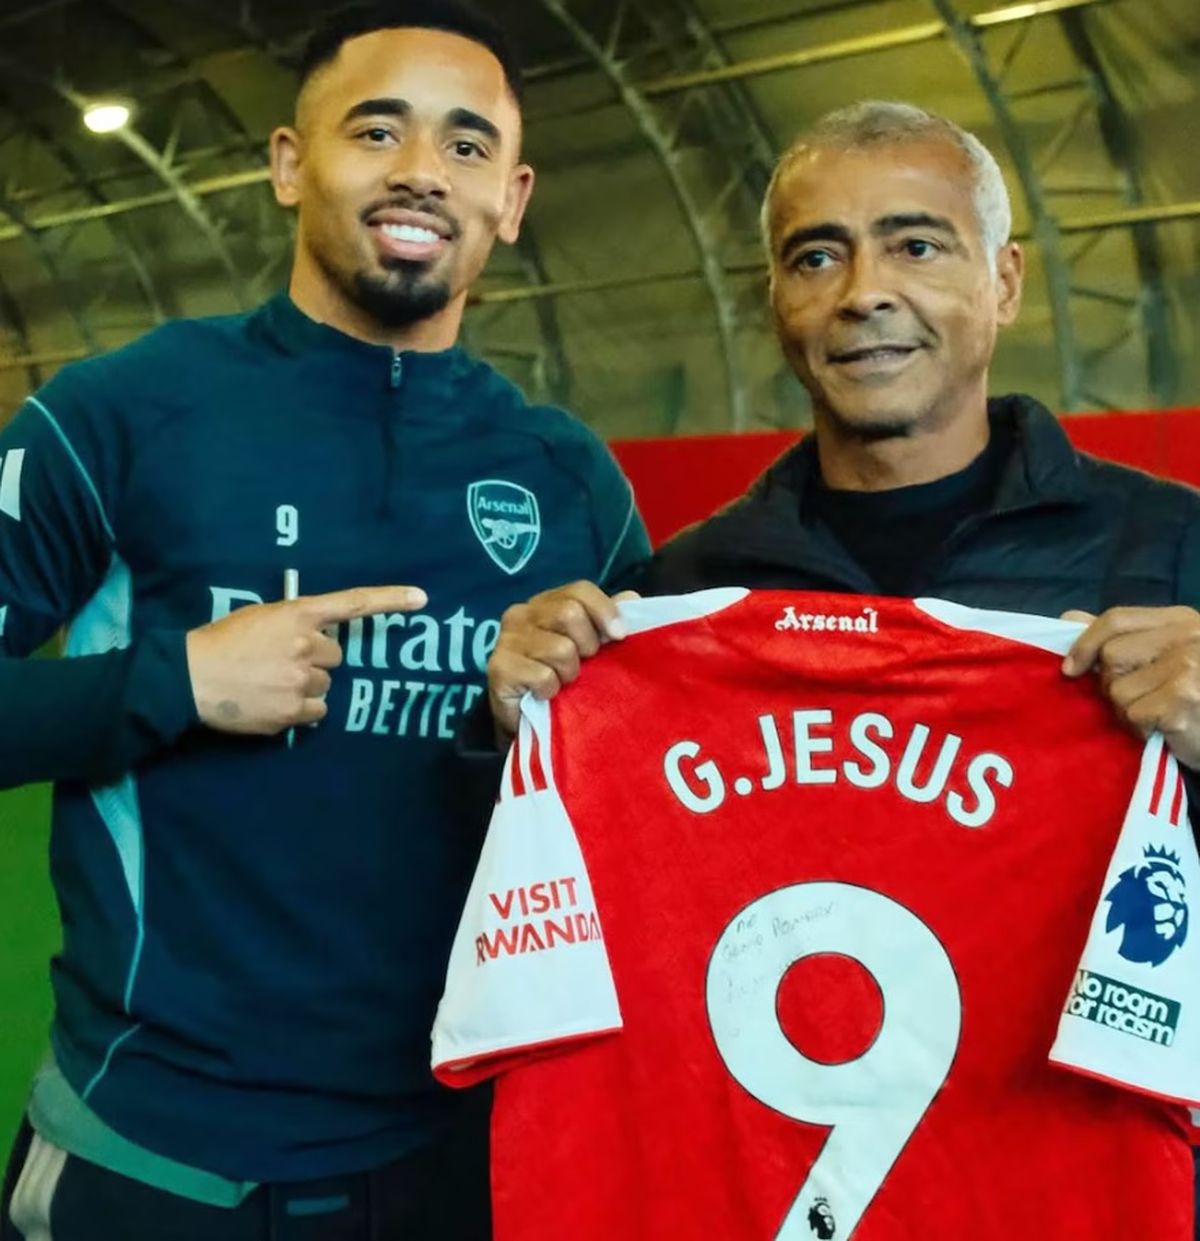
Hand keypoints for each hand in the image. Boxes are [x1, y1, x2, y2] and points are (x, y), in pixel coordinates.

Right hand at [186, 585, 426, 734]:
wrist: (189, 678)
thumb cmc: (220, 642)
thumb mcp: (260, 618)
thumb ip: (293, 624)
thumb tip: (318, 642)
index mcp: (297, 615)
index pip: (352, 603)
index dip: (390, 600)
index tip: (422, 598)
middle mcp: (306, 646)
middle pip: (335, 656)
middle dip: (315, 660)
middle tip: (281, 662)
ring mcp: (301, 681)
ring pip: (325, 686)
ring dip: (307, 686)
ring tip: (271, 684)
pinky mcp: (293, 712)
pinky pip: (316, 713)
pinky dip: (301, 711)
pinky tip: (273, 703)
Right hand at [488, 581, 637, 740]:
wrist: (527, 720)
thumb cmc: (560, 677)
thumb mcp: (587, 647)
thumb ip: (605, 620)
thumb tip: (631, 598)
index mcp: (546, 603)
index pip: (580, 590)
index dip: (604, 610)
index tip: (620, 635)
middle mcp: (521, 613)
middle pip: (569, 613)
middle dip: (587, 645)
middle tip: (583, 665)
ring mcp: (506, 640)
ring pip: (560, 648)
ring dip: (570, 673)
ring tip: (562, 681)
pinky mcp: (499, 668)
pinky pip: (543, 676)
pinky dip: (551, 690)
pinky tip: (545, 694)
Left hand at [1062, 605, 1199, 769]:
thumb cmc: (1189, 694)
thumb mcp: (1162, 654)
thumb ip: (1119, 636)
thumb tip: (1069, 619)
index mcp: (1180, 620)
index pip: (1116, 619)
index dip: (1085, 643)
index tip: (1070, 669)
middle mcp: (1187, 637)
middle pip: (1111, 654)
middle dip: (1111, 683)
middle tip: (1137, 698)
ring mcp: (1188, 667)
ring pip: (1118, 689)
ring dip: (1126, 709)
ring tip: (1153, 714)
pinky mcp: (1184, 698)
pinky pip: (1133, 713)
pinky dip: (1140, 727)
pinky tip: (1161, 727)